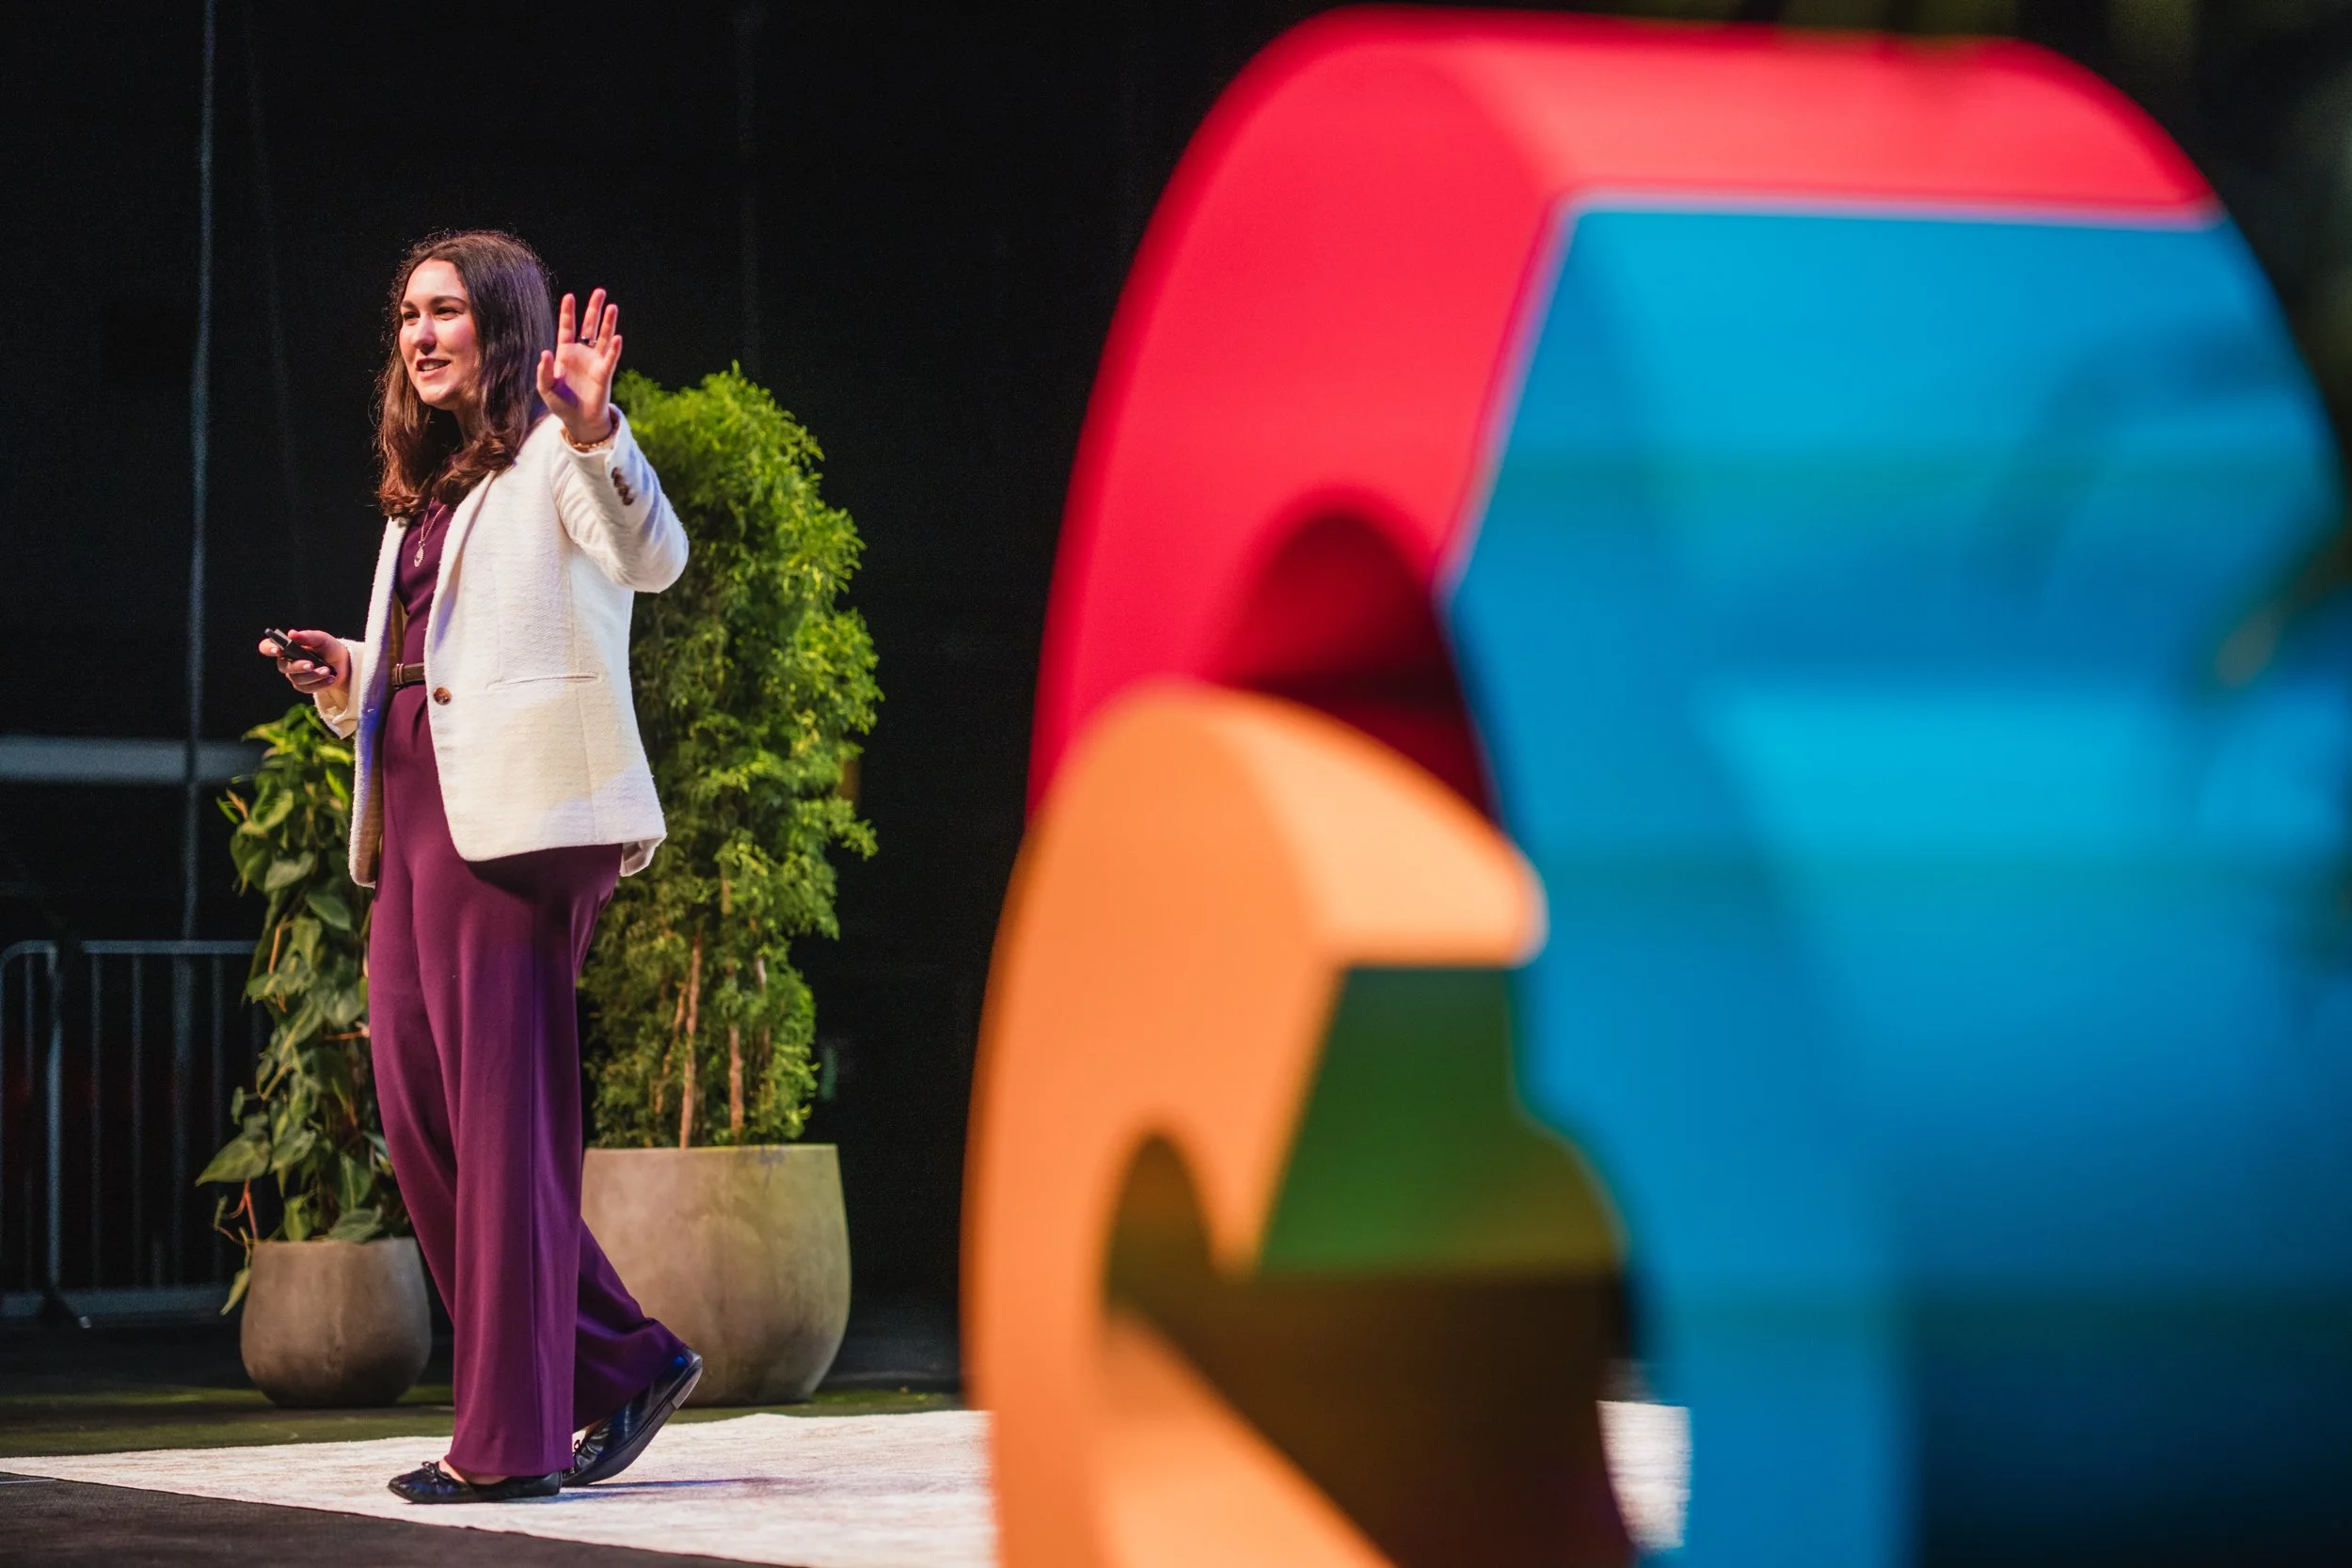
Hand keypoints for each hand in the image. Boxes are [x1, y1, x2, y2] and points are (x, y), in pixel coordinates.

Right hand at [260, 631, 348, 697]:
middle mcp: (287, 662)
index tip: (278, 650)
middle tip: (311, 664)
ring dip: (313, 675)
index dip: (269, 648)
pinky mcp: (304, 686)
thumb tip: (292, 633)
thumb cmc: (328, 647)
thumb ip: (307, 636)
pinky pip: (307, 688)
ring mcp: (294, 675)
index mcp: (286, 647)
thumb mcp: (321, 639)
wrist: (344, 663)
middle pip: (283, 667)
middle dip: (298, 666)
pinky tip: (331, 678)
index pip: (267, 647)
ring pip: (297, 679)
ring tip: (327, 670)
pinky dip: (320, 683)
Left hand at [538, 288, 622, 445]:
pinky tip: (617, 337)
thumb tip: (546, 352)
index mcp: (566, 354)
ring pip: (603, 337)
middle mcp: (582, 354)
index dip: (568, 313)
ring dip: (608, 322)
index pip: (567, 328)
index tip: (570, 296)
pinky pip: (610, 358)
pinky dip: (613, 348)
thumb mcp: (546, 387)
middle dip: (594, 309)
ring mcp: (595, 362)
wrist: (578, 421)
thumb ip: (544, 370)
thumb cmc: (561, 404)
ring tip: (612, 306)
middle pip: (589, 326)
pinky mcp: (604, 373)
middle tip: (600, 291)